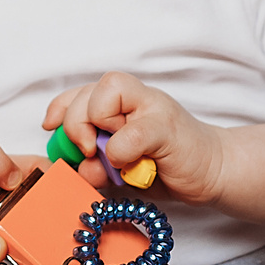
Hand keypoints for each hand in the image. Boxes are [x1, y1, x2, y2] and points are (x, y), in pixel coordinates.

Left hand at [44, 73, 229, 203]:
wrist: (213, 170)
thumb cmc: (164, 166)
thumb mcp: (119, 167)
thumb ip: (96, 164)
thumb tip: (78, 168)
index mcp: (120, 102)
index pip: (75, 94)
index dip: (59, 110)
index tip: (51, 129)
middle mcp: (134, 97)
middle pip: (84, 94)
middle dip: (74, 127)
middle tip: (88, 153)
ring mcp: (152, 106)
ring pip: (103, 97)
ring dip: (98, 131)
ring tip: (115, 156)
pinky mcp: (166, 126)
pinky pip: (130, 134)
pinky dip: (122, 152)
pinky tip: (132, 165)